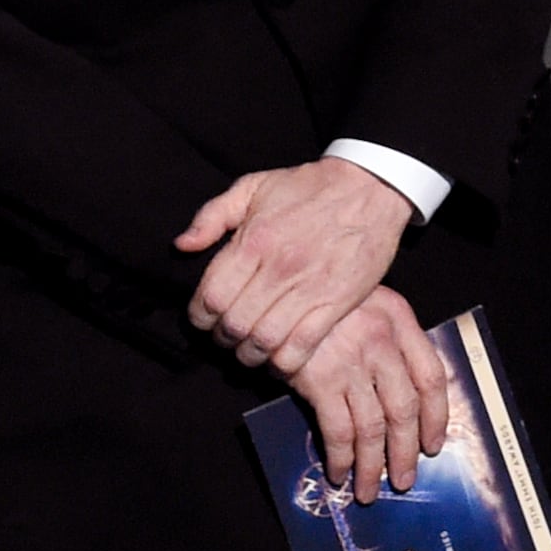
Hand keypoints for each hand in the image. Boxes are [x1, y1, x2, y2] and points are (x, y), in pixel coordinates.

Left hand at [177, 156, 414, 373]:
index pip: (212, 295)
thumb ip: (212, 215)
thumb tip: (182, 245)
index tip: (202, 318)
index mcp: (254, 241)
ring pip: (266, 341)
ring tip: (248, 350)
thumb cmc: (307, 187)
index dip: (199, 316)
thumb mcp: (253, 186)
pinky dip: (284, 363)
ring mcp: (309, 288)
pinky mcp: (336, 304)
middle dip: (222, 338)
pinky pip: (303, 346)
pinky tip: (277, 360)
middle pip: (235, 324)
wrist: (369, 187)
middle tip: (224, 337)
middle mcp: (279, 268)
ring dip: (250, 355)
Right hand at [283, 287, 453, 501]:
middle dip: (405, 452)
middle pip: (405, 409)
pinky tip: (339, 473)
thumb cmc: (315, 297)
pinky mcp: (320, 379)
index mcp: (398, 319)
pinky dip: (342, 458)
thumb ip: (382, 338)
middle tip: (404, 479)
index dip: (436, 417)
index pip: (431, 376)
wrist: (273, 285)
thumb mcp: (359, 301)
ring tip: (369, 489)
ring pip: (374, 427)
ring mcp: (351, 361)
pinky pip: (339, 431)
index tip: (433, 444)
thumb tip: (394, 400)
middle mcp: (381, 341)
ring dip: (373, 465)